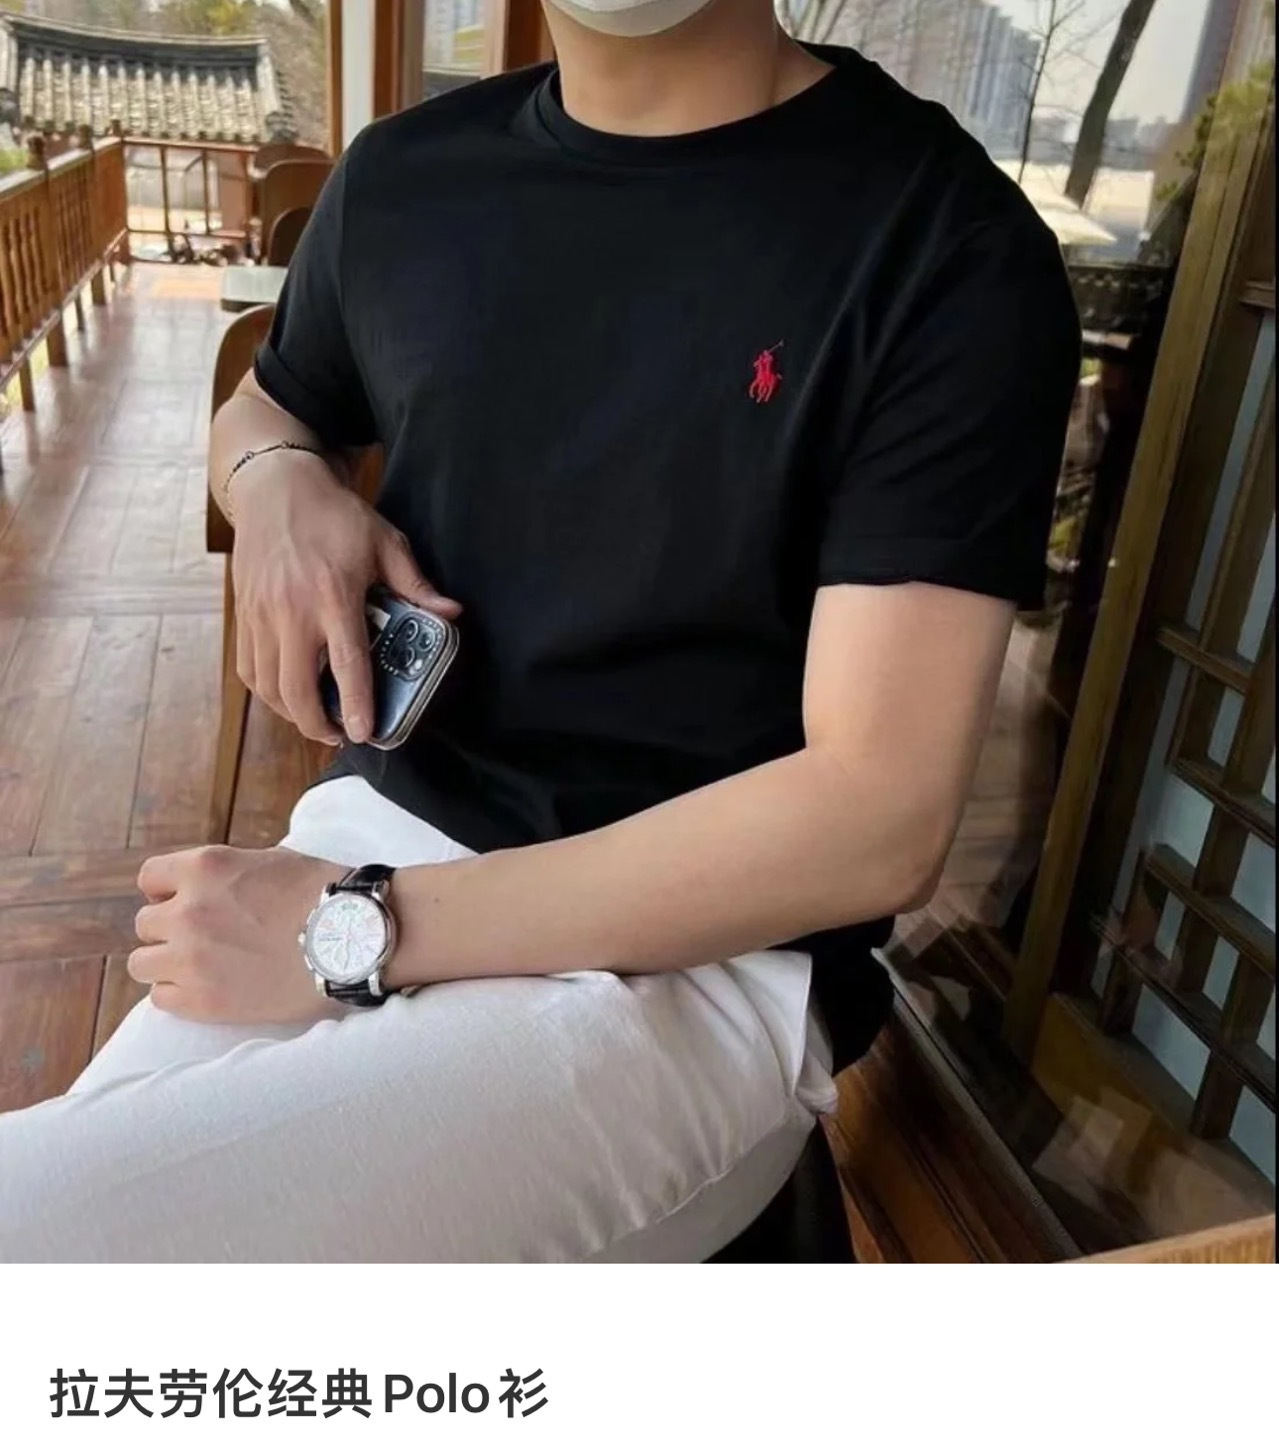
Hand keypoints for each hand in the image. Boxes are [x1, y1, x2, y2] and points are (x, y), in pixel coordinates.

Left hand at [130, 846, 341, 1022]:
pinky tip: (208, 988)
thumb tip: (217, 885)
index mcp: (205, 868)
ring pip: (142, 963)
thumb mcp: (270, 861)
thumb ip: (229, 873)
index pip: (150, 878)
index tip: (182, 901)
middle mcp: (187, 911)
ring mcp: (190, 958)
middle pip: (145, 924)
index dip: (166, 891)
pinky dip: (179, 994)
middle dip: (171, 929)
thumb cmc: (322, 894)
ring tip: (201, 967)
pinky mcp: (202, 1001)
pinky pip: (160, 998)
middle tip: (205, 938)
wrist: (353, 939)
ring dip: (167, 963)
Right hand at [230, 453, 460, 743]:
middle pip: (297, 688)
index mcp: (333, 595)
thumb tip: (451, 614)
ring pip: (268, 686)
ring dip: (293, 713)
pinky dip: (268, 692)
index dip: (356, 704)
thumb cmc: (334, 516)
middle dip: (319, 725)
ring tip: (319, 720)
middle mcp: (291, 611)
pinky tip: (289, 695)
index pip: (346, 662)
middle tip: (343, 735)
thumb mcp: (384, 542)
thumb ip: (416, 584)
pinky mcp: (243, 614)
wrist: (275, 488)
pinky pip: (249, 668)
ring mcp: (261, 615)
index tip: (364, 733)